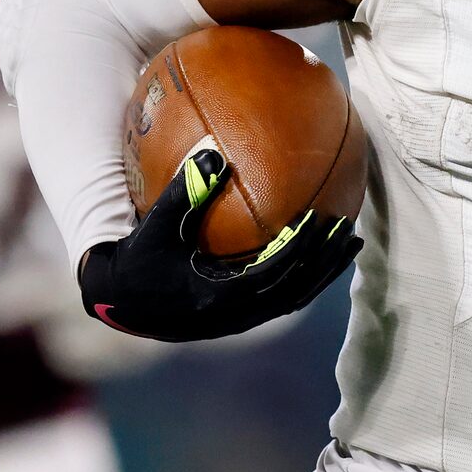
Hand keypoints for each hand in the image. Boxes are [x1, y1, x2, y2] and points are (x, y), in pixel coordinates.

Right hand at [79, 147, 360, 342]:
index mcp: (218, 295)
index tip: (319, 219)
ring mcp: (242, 319)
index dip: (300, 249)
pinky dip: (307, 277)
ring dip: (324, 271)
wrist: (121, 301)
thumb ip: (185, 192)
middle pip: (296, 290)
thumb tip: (213, 152)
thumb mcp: (157, 227)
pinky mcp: (242, 317)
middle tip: (350, 229)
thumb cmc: (137, 260)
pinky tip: (321, 253)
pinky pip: (284, 297)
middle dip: (325, 261)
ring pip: (295, 298)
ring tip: (350, 242)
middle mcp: (236, 314)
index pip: (273, 272)